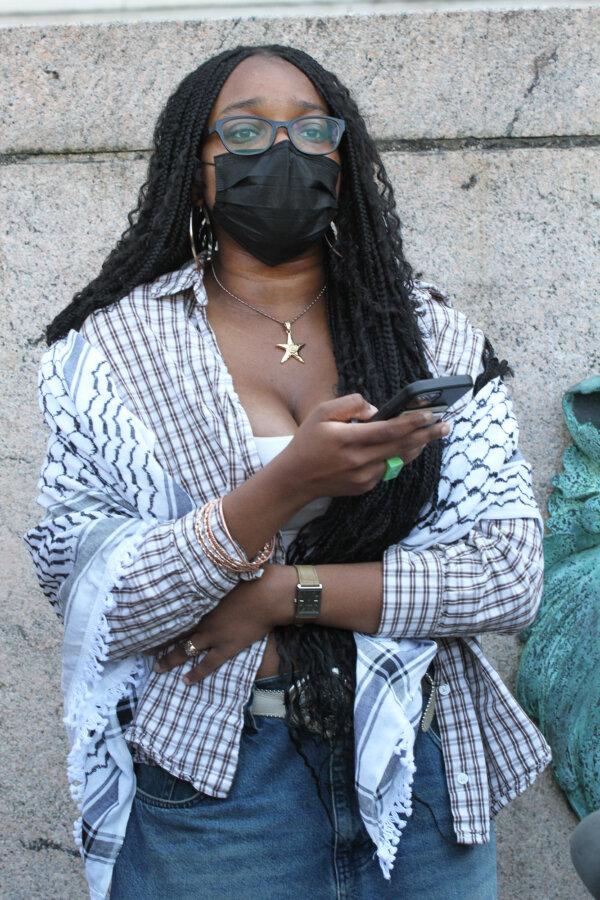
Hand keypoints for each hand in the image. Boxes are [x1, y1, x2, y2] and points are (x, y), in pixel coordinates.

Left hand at [150, 565, 295, 683]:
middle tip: (142, 648)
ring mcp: (212, 635)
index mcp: (199, 598)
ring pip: (185, 650)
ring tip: (157, 668)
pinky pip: (208, 664)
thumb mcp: (226, 570)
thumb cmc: (251, 577)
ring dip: (169, 660)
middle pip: (173, 631)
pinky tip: (185, 681)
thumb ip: (212, 573)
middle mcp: (201, 618)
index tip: (145, 618)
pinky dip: (196, 673)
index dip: (158, 616)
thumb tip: (203, 561)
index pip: (173, 610)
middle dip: (157, 640)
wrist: (269, 594)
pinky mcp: (227, 646)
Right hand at [275, 393, 450, 501]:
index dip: (410, 422)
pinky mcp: (364, 486)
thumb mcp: (321, 413)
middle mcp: (358, 460)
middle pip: (400, 446)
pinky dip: (396, 457)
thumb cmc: (308, 441)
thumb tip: (375, 411)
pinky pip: (387, 469)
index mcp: (347, 439)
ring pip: (398, 459)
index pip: (387, 430)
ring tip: (433, 434)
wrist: (296, 479)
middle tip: (446, 425)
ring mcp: (363, 477)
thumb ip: (349, 405)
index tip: (429, 414)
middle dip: (426, 435)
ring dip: (417, 446)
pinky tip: (405, 447)